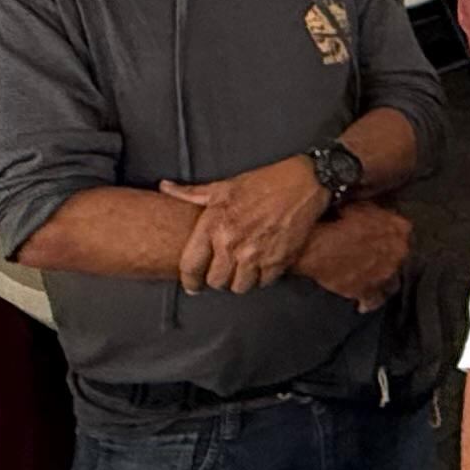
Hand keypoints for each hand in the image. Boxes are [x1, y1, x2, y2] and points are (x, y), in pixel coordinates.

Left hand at [163, 156, 328, 292]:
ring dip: (240, 280)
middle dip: (218, 278)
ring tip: (244, 268)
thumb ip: (191, 194)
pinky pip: (263, 283)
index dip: (189, 280)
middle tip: (224, 269)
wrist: (303, 184)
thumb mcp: (223, 186)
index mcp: (214, 225)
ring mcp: (256, 255)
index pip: (190, 266)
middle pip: (216, 281)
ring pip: (239, 287)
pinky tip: (263, 263)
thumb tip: (166, 187)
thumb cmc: (263, 183)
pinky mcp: (278, 262)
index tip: (192, 285)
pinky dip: (263, 277)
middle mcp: (232, 244)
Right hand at [299, 198, 413, 308]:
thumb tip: (382, 214)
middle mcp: (399, 253)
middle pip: (400, 256)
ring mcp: (386, 275)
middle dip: (390, 255)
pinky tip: (363, 305)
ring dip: (383, 277)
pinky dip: (369, 302)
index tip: (384, 233)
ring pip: (392, 280)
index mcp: (400, 229)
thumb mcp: (361, 207)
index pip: (404, 230)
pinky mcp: (368, 292)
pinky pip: (374, 301)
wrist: (316, 247)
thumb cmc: (336, 221)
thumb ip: (378, 213)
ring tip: (372, 276)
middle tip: (375, 254)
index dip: (392, 232)